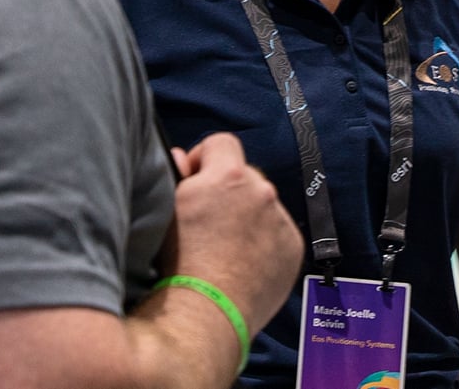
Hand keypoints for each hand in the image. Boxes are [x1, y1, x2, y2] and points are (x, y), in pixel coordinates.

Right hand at [161, 133, 301, 330]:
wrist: (204, 315)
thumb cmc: (176, 264)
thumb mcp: (165, 211)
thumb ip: (177, 176)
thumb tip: (183, 157)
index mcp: (229, 177)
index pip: (221, 142)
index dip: (204, 158)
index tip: (193, 181)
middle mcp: (262, 193)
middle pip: (245, 176)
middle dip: (228, 191)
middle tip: (208, 222)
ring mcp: (281, 221)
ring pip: (263, 206)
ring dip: (248, 217)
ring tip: (224, 249)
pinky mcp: (293, 249)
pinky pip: (278, 233)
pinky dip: (264, 242)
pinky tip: (243, 264)